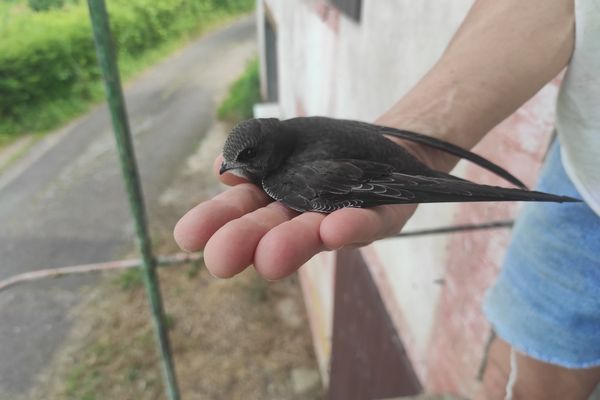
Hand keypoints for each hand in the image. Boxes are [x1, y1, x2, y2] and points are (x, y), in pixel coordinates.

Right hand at [173, 142, 419, 279]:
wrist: (385, 150)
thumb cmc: (327, 151)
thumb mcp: (285, 140)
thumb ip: (254, 151)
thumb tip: (222, 169)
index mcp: (274, 200)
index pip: (240, 211)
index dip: (214, 222)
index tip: (187, 237)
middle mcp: (301, 217)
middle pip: (271, 231)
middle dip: (246, 242)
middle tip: (220, 260)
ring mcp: (340, 219)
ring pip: (314, 234)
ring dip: (292, 244)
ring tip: (270, 258)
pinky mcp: (381, 217)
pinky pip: (367, 223)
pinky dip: (351, 227)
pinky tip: (335, 228)